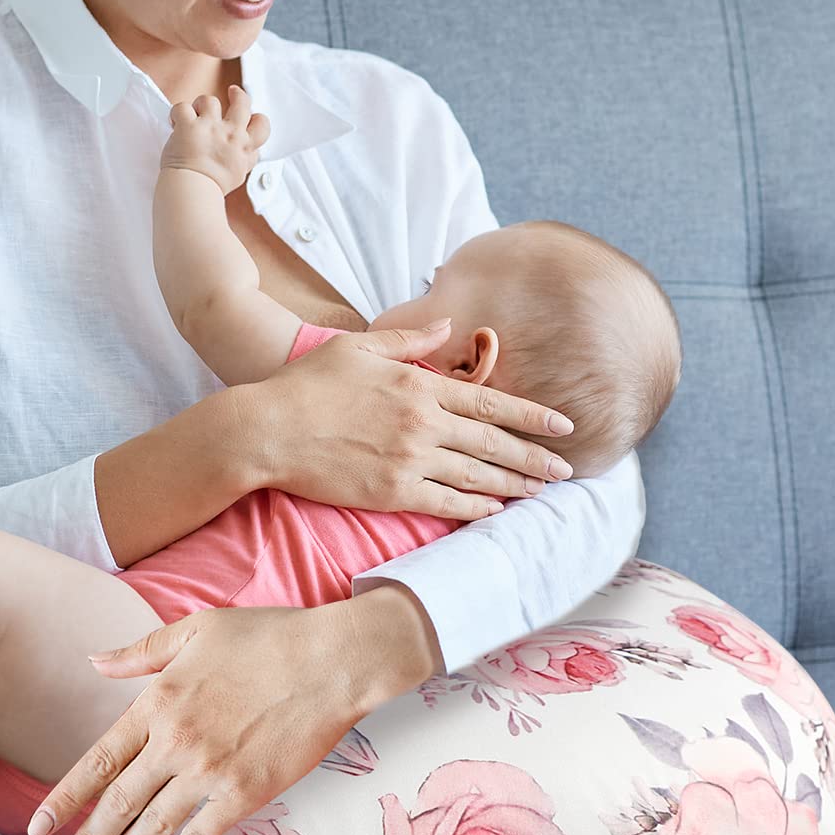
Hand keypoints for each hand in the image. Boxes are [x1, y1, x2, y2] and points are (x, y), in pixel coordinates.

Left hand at [27, 601, 409, 834]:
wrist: (331, 660)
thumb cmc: (267, 636)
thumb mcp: (196, 629)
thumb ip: (140, 652)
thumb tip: (93, 661)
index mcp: (158, 702)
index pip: (98, 761)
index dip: (65, 798)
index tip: (39, 824)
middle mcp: (176, 742)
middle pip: (117, 804)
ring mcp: (210, 772)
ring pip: (153, 825)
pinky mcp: (247, 793)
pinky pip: (202, 834)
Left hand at [160, 85, 270, 195]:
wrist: (193, 193)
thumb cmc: (213, 188)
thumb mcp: (239, 175)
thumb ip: (246, 159)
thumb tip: (250, 152)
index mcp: (243, 148)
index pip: (262, 125)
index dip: (256, 117)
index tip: (249, 115)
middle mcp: (230, 134)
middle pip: (242, 103)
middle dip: (238, 94)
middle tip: (232, 91)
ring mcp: (210, 128)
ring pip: (209, 100)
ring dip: (200, 106)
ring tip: (194, 115)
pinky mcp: (188, 126)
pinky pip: (182, 107)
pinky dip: (176, 114)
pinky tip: (175, 123)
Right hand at [248, 319, 578, 518]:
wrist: (268, 429)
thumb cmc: (308, 383)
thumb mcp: (358, 347)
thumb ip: (409, 340)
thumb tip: (448, 325)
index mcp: (419, 385)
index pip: (490, 401)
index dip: (531, 416)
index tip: (563, 426)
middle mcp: (423, 423)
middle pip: (494, 442)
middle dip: (535, 457)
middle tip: (566, 469)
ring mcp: (409, 459)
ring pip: (477, 476)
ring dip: (514, 485)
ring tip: (541, 492)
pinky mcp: (391, 491)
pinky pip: (446, 502)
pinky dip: (475, 507)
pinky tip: (494, 510)